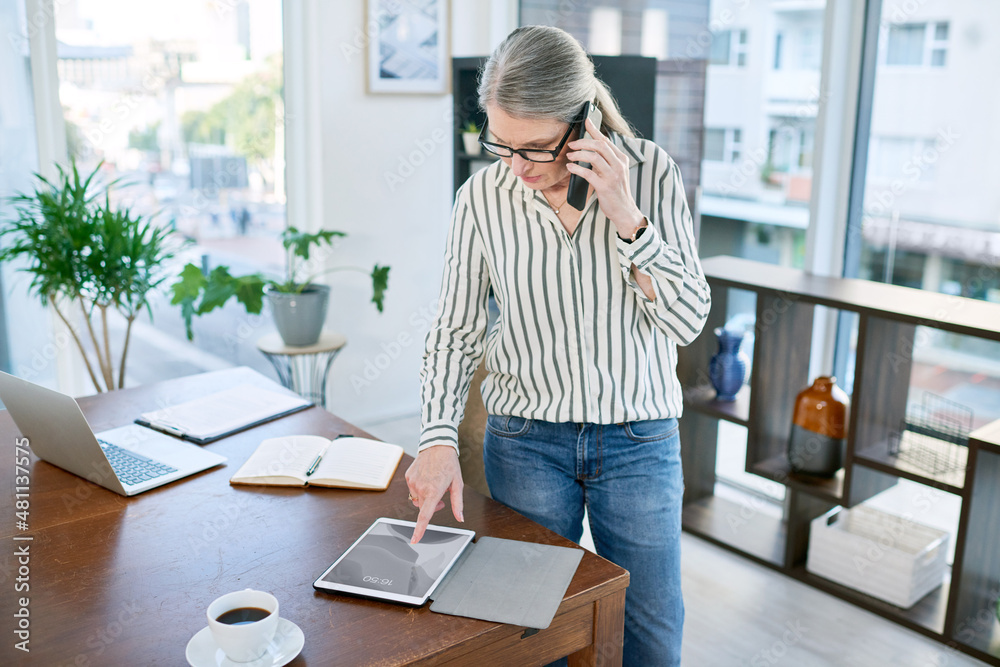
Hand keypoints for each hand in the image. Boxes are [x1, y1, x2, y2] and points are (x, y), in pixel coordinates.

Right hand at [404, 445, 463, 543]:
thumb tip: (460, 518)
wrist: (437, 445)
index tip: (414, 540)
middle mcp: (420, 487)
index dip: (420, 529)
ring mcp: (412, 482)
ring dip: (425, 497)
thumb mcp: (458, 483)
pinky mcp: (408, 476)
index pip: (425, 515)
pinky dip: (419, 489)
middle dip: (432, 507)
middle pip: (423, 508)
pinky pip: (412, 489)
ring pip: (417, 499)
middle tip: (442, 497)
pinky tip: (427, 478)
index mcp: (434, 491)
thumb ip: (458, 503)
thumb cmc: (450, 464)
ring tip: (434, 484)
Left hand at [566, 118, 644, 236]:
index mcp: (621, 159)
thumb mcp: (615, 172)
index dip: (595, 130)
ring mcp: (612, 176)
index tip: (586, 121)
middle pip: (599, 145)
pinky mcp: (605, 186)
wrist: (624, 210)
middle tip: (572, 144)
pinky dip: (577, 169)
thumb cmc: (617, 191)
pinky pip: (588, 173)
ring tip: (570, 156)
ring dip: (579, 154)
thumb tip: (590, 149)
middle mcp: (619, 165)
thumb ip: (606, 160)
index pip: (606, 140)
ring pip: (594, 157)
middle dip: (583, 142)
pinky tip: (570, 168)